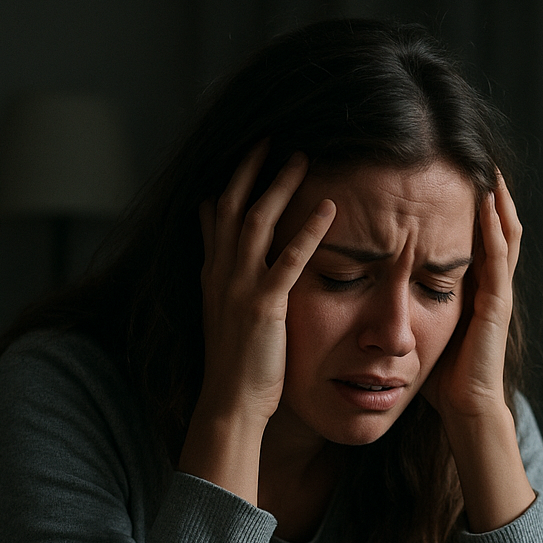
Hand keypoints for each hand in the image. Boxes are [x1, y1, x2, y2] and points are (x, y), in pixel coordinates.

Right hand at [197, 142, 335, 427]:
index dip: (231, 182)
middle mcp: (220, 274)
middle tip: (271, 138)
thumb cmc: (236, 367)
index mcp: (213, 276)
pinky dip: (309, 231)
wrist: (229, 403)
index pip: (216, 216)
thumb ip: (227, 282)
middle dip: (250, 169)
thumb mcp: (225, 316)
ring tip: (301, 158)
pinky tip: (328, 208)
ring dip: (279, 186)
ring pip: (256, 221)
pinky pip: (288, 259)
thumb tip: (230, 262)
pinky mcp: (264, 306)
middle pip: (233, 205)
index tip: (247, 154)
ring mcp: (239, 288)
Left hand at [422, 174, 520, 422]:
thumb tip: (377, 294)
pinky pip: (499, 256)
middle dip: (488, 194)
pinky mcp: (496, 303)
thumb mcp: (423, 331)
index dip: (469, 208)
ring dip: (497, 200)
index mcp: (474, 290)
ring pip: (504, 234)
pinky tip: (487, 201)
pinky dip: (495, 227)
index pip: (476, 238)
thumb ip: (410, 309)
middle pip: (496, 227)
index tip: (452, 177)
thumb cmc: (442, 377)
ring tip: (487, 167)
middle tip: (476, 158)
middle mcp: (490, 286)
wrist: (464, 406)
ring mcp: (497, 292)